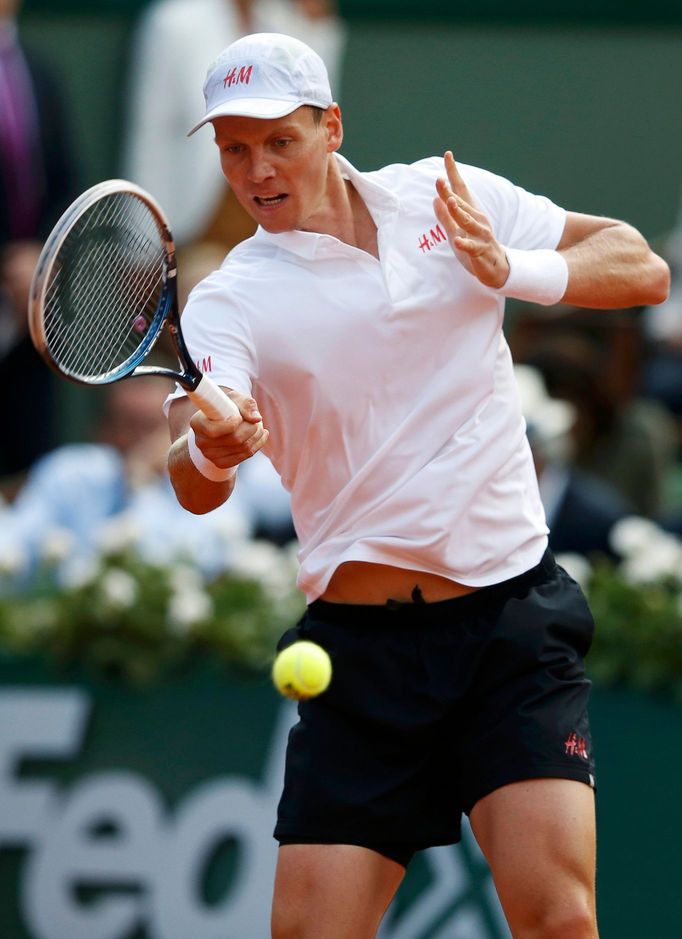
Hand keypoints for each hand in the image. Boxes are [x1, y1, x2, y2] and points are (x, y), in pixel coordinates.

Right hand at [190, 389, 268, 470]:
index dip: (231, 424)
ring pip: (243, 448)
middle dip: (251, 428)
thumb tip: (256, 418)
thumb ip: (246, 404)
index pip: (213, 430)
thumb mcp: (234, 399)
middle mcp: (201, 441)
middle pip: (234, 439)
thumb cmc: (226, 407)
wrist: (221, 423)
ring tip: (259, 426)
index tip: (239, 417)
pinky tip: (261, 436)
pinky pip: (245, 456)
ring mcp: (210, 455)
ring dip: (257, 436)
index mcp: (197, 423)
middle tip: (255, 421)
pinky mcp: (221, 463)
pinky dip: (257, 445)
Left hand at [433, 151, 508, 288]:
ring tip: (450, 203)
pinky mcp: (481, 251)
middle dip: (450, 193)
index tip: (447, 154)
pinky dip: (465, 244)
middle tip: (438, 180)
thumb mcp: (456, 232)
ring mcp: (480, 234)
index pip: (460, 189)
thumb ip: (446, 218)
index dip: (453, 173)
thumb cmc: (474, 248)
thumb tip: (435, 199)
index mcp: (470, 212)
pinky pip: (472, 247)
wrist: (495, 268)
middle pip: (461, 203)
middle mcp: (477, 219)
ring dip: (459, 213)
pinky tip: (458, 241)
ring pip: (469, 222)